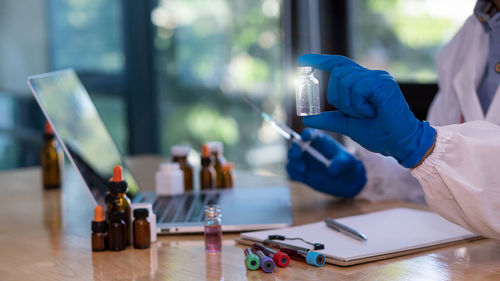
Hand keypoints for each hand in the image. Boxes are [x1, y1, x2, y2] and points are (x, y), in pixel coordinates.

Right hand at [286, 128, 365, 196]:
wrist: (344, 180)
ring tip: (303, 171)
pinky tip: (302, 177)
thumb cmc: (346, 165)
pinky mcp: (301, 171)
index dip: (306, 134)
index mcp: (319, 140)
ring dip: (294, 163)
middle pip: (296, 144)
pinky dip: (293, 173)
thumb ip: (340, 163)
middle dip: (295, 148)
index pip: (310, 133)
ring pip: (292, 157)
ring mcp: (304, 159)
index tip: (306, 138)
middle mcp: (309, 147)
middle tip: (297, 155)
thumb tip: (330, 169)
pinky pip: (291, 170)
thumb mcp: (347, 162)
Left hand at [299, 54, 435, 167]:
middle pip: (337, 74)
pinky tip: (372, 111)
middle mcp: (370, 76)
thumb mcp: (347, 125)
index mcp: (362, 83)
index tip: (302, 60)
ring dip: (350, 104)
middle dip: (339, 98)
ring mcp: (378, 77)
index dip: (320, 61)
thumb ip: (329, 119)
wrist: (399, 143)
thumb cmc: (379, 134)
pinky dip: (358, 104)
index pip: (338, 64)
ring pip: (345, 80)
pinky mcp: (383, 82)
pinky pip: (357, 88)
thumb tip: (307, 119)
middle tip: (357, 113)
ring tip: (367, 114)